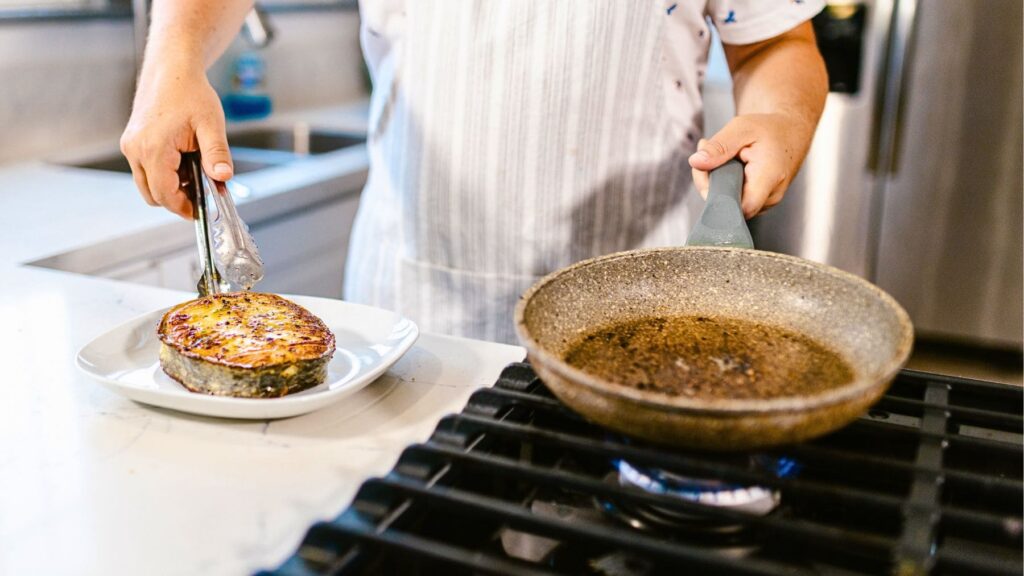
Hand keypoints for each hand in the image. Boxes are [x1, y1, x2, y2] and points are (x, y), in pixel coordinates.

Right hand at [120, 66, 232, 218]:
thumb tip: (224, 177)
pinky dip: (163, 174)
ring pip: (147, 184)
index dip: (184, 208)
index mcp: (153, 148)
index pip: (165, 195)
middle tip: (203, 192)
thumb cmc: (190, 93)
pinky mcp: (132, 143)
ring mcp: (130, 146)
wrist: (171, 70)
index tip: (201, 212)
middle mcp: (135, 149)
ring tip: (195, 172)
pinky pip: (145, 170)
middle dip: (178, 199)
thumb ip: (217, 153)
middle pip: (153, 195)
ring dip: (170, 187)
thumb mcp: (211, 124)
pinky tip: (184, 161)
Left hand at [687, 113, 808, 218]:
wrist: (790, 134)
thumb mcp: (742, 128)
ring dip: (716, 182)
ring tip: (721, 156)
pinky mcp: (759, 203)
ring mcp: (766, 202)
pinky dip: (725, 184)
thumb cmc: (769, 130)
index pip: (741, 208)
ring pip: (730, 203)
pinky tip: (727, 166)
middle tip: (707, 153)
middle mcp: (771, 196)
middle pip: (729, 206)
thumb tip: (696, 162)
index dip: (716, 198)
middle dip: (710, 182)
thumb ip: (719, 146)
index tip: (706, 172)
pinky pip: (735, 200)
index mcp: (770, 177)